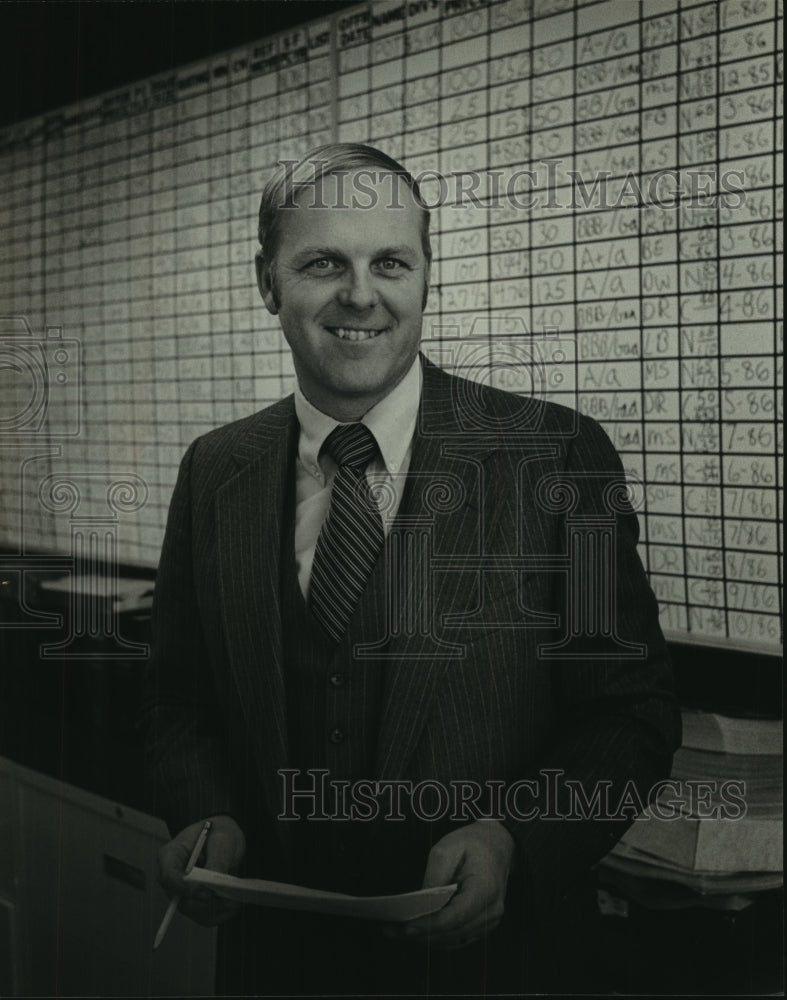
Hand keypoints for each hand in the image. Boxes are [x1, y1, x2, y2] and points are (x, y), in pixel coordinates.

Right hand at [157, 814, 245, 925]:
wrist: (225, 839)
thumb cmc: (219, 832)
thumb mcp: (221, 838)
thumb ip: (216, 859)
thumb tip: (213, 883)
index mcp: (171, 855)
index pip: (168, 876)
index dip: (184, 887)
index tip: (205, 892)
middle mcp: (173, 877)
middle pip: (180, 899)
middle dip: (205, 902)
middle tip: (227, 898)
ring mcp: (182, 892)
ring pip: (194, 911)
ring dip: (216, 909)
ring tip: (235, 900)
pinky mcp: (195, 903)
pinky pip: (205, 916)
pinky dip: (220, 914)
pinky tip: (234, 904)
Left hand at [388, 820, 514, 949]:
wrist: (498, 845)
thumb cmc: (472, 844)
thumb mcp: (448, 847)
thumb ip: (435, 876)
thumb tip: (420, 904)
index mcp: (486, 889)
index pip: (456, 917)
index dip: (429, 925)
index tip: (405, 927)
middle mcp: (491, 911)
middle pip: (452, 933)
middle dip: (419, 935)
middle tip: (390, 931)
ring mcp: (489, 922)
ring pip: (452, 940)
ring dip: (424, 939)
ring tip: (395, 933)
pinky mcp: (482, 926)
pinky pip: (456, 938)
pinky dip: (435, 937)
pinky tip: (414, 931)